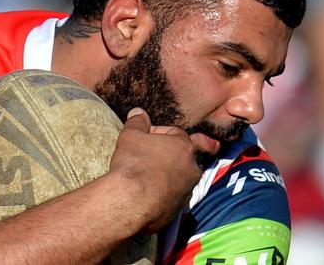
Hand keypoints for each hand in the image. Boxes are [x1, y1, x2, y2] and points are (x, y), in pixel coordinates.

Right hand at [109, 108, 209, 232]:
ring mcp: (187, 191)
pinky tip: (143, 194)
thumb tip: (138, 112)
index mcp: (185, 146)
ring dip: (163, 175)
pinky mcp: (179, 211)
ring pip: (177, 178)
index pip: (174, 133)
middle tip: (143, 158)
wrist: (131, 202)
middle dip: (163, 155)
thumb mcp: (130, 135)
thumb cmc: (133, 164)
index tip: (142, 139)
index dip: (156, 133)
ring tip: (142, 178)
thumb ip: (137, 122)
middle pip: (178, 156)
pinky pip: (170, 197)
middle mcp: (192, 168)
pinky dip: (160, 194)